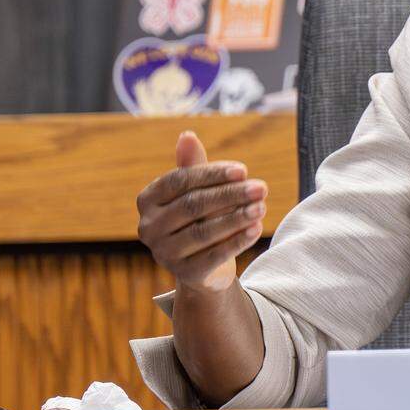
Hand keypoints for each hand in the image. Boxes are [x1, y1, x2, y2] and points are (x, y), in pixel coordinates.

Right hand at [136, 131, 266, 292]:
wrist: (204, 265)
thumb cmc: (200, 216)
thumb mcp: (197, 190)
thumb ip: (193, 165)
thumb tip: (187, 135)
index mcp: (147, 200)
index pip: (179, 181)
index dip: (212, 174)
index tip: (243, 170)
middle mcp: (148, 227)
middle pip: (193, 205)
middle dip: (230, 195)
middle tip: (261, 188)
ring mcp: (163, 253)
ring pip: (204, 231)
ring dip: (236, 218)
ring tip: (262, 207)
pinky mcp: (184, 274)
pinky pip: (214, 256)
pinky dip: (237, 241)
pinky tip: (256, 229)